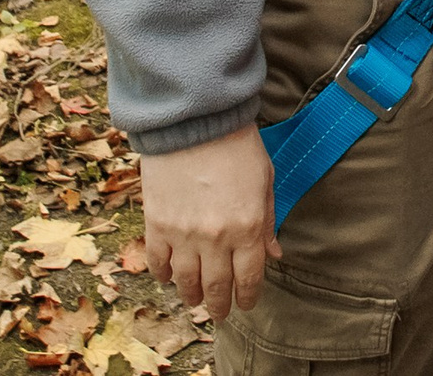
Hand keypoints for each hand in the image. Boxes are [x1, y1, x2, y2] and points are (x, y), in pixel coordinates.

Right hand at [137, 125, 282, 317]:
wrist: (195, 120)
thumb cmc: (236, 146)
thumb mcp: (264, 181)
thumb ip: (267, 222)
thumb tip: (274, 254)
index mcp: (248, 229)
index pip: (249, 279)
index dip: (247, 297)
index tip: (245, 304)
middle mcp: (216, 239)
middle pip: (216, 288)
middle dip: (219, 305)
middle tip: (219, 312)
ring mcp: (184, 234)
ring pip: (186, 282)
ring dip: (191, 296)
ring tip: (194, 301)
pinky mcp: (157, 224)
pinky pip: (158, 262)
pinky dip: (163, 274)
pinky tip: (169, 276)